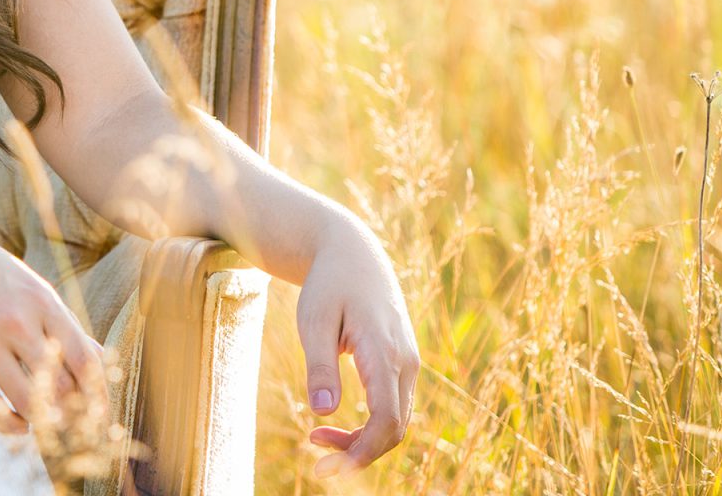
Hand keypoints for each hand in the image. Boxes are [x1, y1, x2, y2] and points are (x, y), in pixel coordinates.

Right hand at [0, 204, 107, 436]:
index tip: (100, 414)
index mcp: (39, 299)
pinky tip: (16, 424)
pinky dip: (10, 425)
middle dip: (72, 412)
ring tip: (42, 422)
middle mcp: (15, 320)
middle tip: (71, 423)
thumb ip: (58, 318)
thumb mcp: (22, 280)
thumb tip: (96, 353)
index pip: (84, 359)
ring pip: (29, 402)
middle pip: (61, 387)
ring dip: (42, 421)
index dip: (98, 395)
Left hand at [298, 214, 419, 478]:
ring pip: (395, 421)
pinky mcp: (401, 365)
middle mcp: (405, 363)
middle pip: (394, 429)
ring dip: (361, 440)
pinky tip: (334, 421)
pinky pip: (392, 408)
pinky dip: (368, 425)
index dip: (361, 451)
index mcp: (385, 352)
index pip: (386, 420)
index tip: (326, 467)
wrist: (353, 254)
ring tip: (316, 436)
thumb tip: (323, 411)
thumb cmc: (328, 285)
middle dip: (358, 452)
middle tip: (316, 461)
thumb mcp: (313, 319)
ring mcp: (408, 365)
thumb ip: (320, 365)